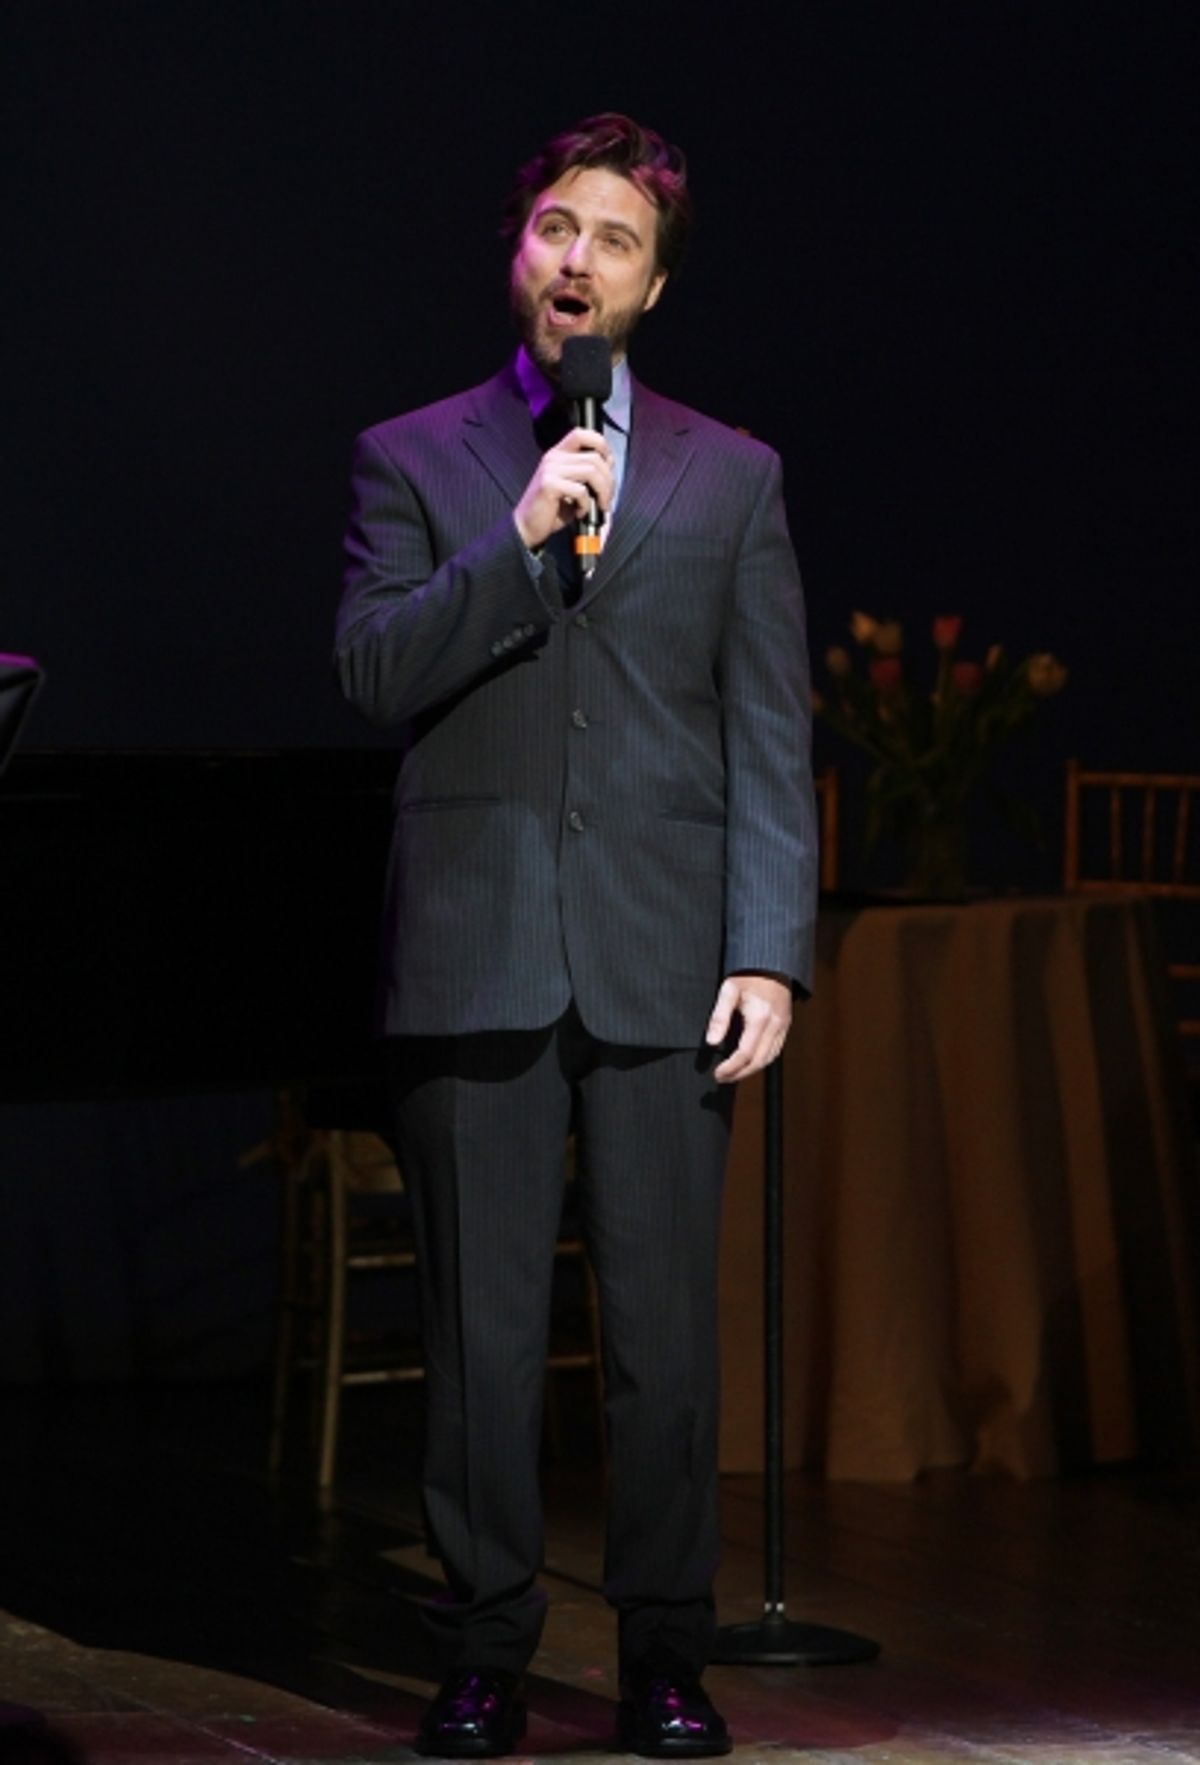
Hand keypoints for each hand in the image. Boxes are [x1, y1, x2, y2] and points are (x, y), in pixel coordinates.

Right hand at [513, 427, 613, 550]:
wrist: (528, 526)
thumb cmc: (552, 509)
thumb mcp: (573, 487)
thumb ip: (588, 474)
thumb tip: (609, 466)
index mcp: (559, 454)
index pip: (582, 433)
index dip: (601, 444)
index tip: (608, 464)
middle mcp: (554, 458)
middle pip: (594, 457)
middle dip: (608, 480)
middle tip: (607, 498)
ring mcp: (550, 470)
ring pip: (591, 471)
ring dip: (602, 492)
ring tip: (599, 505)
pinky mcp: (549, 485)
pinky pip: (580, 490)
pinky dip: (586, 505)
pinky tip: (580, 512)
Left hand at [706, 973, 792, 1083]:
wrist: (772, 963)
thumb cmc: (748, 975)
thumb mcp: (728, 990)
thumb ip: (719, 1016)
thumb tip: (711, 1042)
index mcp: (760, 1017)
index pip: (745, 1053)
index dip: (730, 1068)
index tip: (716, 1074)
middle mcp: (775, 1025)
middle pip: (759, 1061)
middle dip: (739, 1074)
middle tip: (721, 1078)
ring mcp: (783, 1026)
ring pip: (769, 1059)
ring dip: (750, 1070)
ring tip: (732, 1074)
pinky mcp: (785, 1025)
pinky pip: (776, 1051)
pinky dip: (762, 1061)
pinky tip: (749, 1062)